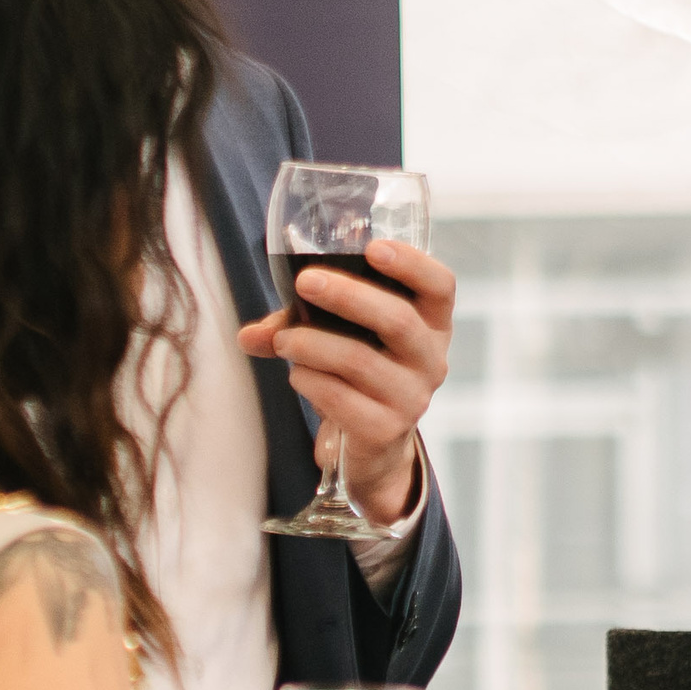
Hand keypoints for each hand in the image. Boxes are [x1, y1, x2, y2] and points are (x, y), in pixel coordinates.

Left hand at [238, 240, 454, 525]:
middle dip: (347, 296)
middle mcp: (431, 360)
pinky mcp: (386, 429)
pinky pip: (339, 398)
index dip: (411, 264)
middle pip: (399, 320)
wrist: (374, 441)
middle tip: (305, 283)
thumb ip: (298, 323)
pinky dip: (308, 380)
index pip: (440, 287)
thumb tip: (250, 335)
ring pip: (360, 360)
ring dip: (311, 344)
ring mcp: (412, 397)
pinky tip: (298, 376)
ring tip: (283, 341)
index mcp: (430, 324)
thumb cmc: (359, 370)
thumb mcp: (340, 335)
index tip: (372, 248)